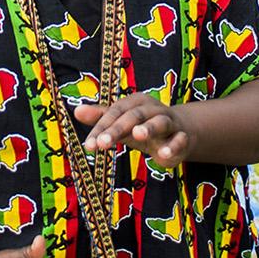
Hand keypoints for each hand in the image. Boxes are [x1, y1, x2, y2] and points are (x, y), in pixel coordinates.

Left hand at [75, 95, 192, 165]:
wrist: (179, 132)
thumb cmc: (143, 126)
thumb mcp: (121, 122)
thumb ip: (101, 117)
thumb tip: (76, 111)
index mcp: (135, 103)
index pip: (115, 113)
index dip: (101, 128)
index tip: (89, 145)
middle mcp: (152, 109)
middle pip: (134, 116)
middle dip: (118, 129)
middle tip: (103, 143)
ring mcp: (169, 122)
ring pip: (160, 122)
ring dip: (149, 128)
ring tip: (137, 135)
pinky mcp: (182, 137)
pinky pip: (179, 139)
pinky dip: (172, 146)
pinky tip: (163, 155)